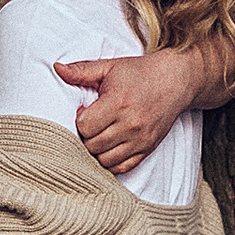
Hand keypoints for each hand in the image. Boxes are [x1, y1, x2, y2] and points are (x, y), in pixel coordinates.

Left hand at [55, 47, 199, 176]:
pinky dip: (111, 162)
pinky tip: (109, 148)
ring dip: (96, 150)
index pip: (85, 126)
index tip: (85, 111)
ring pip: (105, 160)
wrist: (177, 80)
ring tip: (99, 135)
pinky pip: (122, 167)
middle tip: (91, 124)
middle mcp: (130, 124)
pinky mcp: (148, 148)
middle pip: (92, 145)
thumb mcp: (111, 66)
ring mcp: (140, 139)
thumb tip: (57, 68)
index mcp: (118, 103)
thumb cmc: (141, 72)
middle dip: (86, 136)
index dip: (79, 120)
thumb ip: (82, 70)